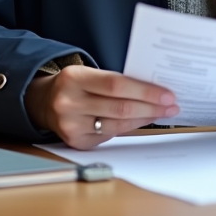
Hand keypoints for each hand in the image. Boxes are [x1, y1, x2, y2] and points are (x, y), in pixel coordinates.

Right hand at [24, 66, 178, 149]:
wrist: (44, 102)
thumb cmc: (75, 84)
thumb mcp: (88, 73)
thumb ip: (115, 80)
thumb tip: (153, 90)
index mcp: (74, 78)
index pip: (117, 85)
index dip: (145, 91)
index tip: (167, 94)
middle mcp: (69, 102)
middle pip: (120, 107)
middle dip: (151, 107)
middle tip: (171, 105)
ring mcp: (71, 125)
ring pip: (118, 124)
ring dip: (145, 119)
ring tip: (162, 113)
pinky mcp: (76, 142)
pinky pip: (111, 135)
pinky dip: (130, 128)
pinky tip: (142, 121)